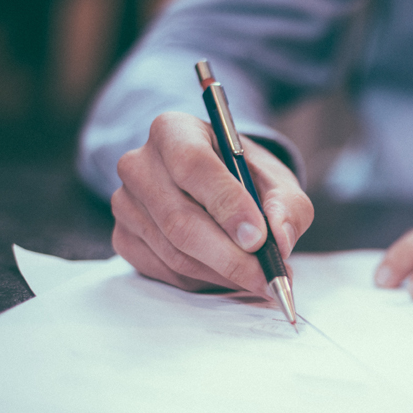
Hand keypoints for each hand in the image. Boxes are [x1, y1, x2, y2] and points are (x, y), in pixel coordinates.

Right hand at [111, 111, 312, 294]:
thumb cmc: (246, 178)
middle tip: (267, 277)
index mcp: (174, 131)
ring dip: (223, 274)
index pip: (193, 166)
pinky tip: (230, 275)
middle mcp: (139, 164)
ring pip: (175, 253)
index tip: (258, 238)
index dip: (227, 205)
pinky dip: (205, 281)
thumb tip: (280, 240)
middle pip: (180, 220)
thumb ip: (287, 206)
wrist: (217, 186)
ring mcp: (126, 204)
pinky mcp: (124, 238)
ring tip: (259, 278)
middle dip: (230, 257)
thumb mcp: (277, 181)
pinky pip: (166, 272)